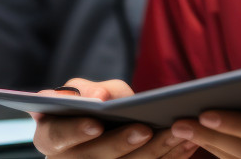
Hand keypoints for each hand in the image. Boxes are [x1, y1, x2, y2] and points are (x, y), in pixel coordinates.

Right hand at [31, 78, 198, 158]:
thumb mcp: (86, 91)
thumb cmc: (92, 103)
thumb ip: (91, 89)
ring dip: (156, 151)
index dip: (76, 131)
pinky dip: (169, 158)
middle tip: (146, 129)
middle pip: (95, 158)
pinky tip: (188, 144)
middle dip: (122, 143)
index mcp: (51, 137)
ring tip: (180, 131)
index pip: (58, 136)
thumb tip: (97, 98)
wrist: (102, 127)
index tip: (96, 123)